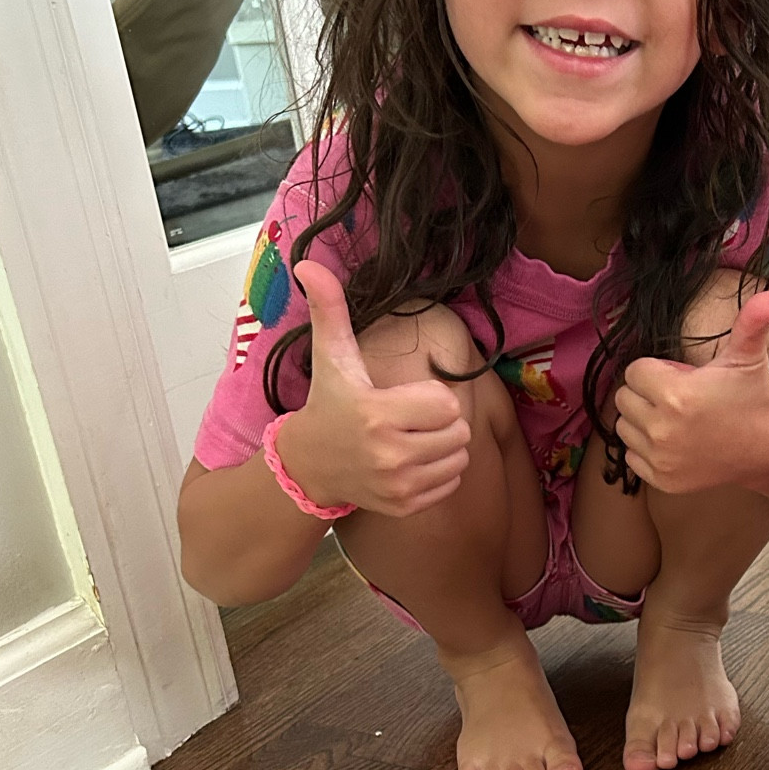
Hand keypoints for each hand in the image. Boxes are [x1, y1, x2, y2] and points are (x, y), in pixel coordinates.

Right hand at [272, 262, 470, 516]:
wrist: (309, 466)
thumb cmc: (328, 405)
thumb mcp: (330, 357)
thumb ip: (328, 310)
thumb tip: (308, 262)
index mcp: (377, 414)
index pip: (446, 403)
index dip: (432, 396)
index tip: (407, 397)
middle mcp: (389, 455)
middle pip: (459, 431)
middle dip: (442, 421)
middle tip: (413, 419)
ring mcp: (398, 486)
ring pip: (460, 458)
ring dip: (445, 447)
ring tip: (414, 439)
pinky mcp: (405, 507)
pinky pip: (451, 484)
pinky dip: (440, 473)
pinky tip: (412, 463)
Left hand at [616, 290, 768, 497]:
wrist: (768, 449)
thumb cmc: (753, 398)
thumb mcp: (748, 356)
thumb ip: (752, 321)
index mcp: (675, 394)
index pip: (634, 371)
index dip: (656, 370)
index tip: (680, 377)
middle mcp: (662, 429)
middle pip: (624, 398)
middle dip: (647, 393)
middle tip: (678, 397)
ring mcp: (660, 458)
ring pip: (624, 427)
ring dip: (642, 419)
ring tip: (675, 418)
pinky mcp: (660, 479)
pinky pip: (631, 455)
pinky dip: (646, 448)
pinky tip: (675, 441)